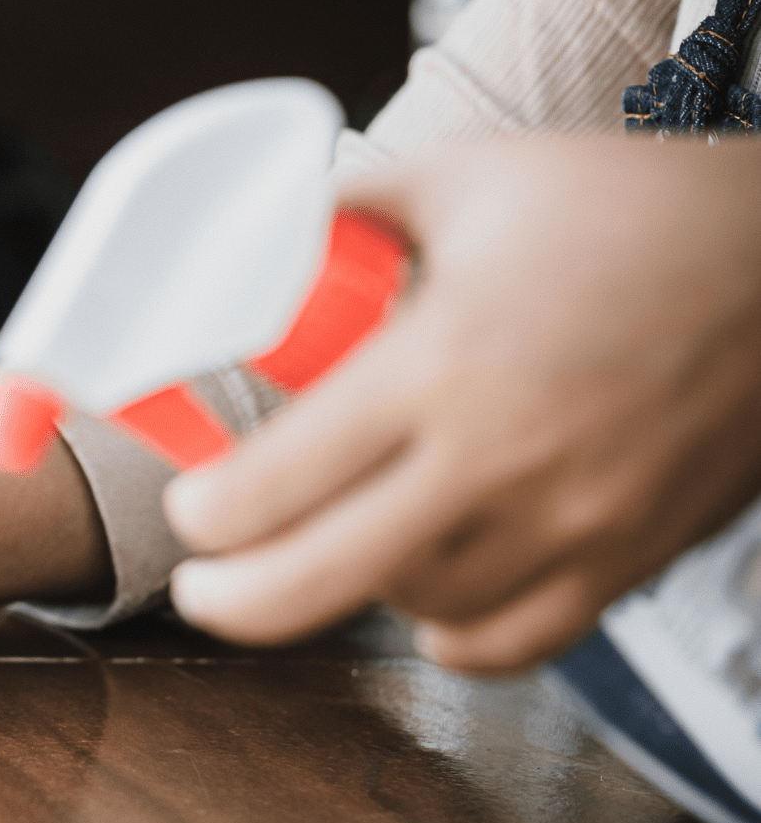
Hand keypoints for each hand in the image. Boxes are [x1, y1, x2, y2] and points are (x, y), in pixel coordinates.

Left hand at [164, 134, 760, 671]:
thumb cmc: (628, 208)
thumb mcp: (470, 178)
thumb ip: (349, 213)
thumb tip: (255, 239)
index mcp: (441, 361)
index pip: (274, 482)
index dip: (206, 512)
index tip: (193, 503)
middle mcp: (500, 456)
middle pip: (316, 582)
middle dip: (232, 598)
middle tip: (205, 585)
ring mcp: (571, 520)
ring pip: (414, 610)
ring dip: (355, 590)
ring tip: (334, 547)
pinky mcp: (629, 556)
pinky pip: (514, 644)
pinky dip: (454, 632)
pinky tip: (427, 592)